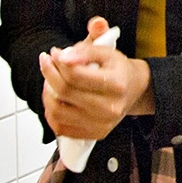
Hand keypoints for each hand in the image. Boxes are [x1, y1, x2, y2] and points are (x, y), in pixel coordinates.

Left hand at [39, 17, 153, 139]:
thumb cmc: (118, 70)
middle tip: (48, 63)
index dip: (58, 62)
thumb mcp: (107, 51)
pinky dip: (51, 113)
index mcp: (116, 84)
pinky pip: (61, 127)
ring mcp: (102, 123)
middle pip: (65, 91)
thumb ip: (86, 49)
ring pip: (58, 111)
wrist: (133, 88)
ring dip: (48, 94)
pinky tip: (56, 99)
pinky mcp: (94, 133)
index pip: (75, 74)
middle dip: (49, 74)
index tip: (54, 53)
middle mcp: (111, 107)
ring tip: (51, 82)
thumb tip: (64, 56)